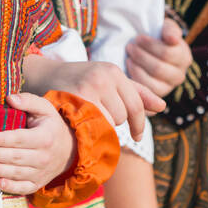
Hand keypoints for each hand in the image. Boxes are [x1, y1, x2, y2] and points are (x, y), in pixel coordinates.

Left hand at [0, 93, 75, 194]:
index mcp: (45, 137)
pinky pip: (23, 188)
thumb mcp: (45, 109)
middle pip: (15, 157)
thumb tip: (10, 98)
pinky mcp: (37, 183)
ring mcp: (41, 172)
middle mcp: (44, 157)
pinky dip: (11, 187)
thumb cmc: (51, 126)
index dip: (3, 139)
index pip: (20, 139)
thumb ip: (28, 101)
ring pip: (16, 173)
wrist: (69, 150)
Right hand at [27, 57, 163, 141]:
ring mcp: (87, 88)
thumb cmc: (81, 80)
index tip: (137, 136)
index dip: (139, 124)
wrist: (45, 75)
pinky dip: (87, 130)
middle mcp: (103, 78)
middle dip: (113, 121)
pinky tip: (79, 123)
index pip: (135, 105)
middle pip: (121, 116)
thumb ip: (137, 93)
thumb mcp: (110, 80)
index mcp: (114, 71)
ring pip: (106, 123)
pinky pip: (90, 126)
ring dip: (99, 125)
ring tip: (86, 115)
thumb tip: (162, 107)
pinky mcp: (72, 101)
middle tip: (96, 113)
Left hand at [125, 18, 192, 97]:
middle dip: (141, 55)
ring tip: (129, 55)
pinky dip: (135, 76)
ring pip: (152, 80)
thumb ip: (170, 30)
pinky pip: (146, 89)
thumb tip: (173, 39)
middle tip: (130, 46)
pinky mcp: (157, 94)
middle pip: (158, 68)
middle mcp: (180, 75)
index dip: (150, 45)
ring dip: (136, 66)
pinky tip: (130, 65)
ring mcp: (169, 87)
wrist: (152, 52)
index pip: (168, 53)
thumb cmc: (158, 38)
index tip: (138, 38)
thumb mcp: (165, 28)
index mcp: (184, 57)